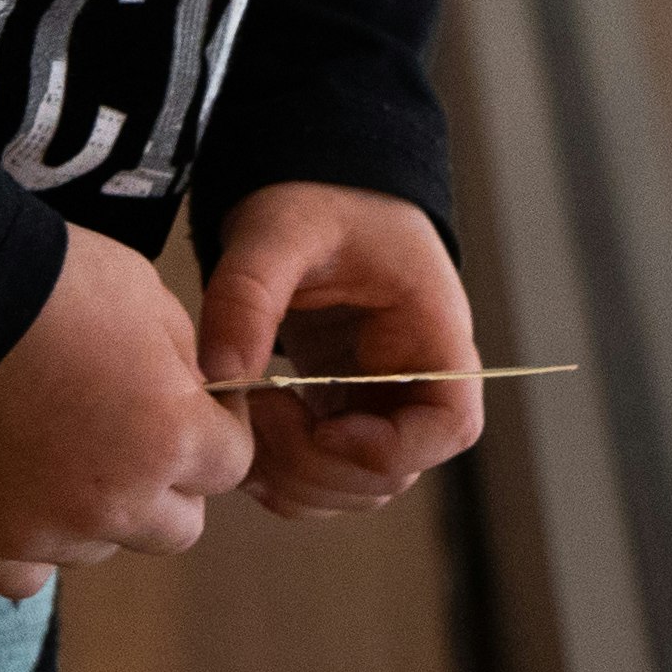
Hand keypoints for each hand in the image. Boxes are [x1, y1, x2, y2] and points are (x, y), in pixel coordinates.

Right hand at [0, 223, 257, 597]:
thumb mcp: (151, 301)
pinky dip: (28, 542)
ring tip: (54, 449)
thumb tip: (196, 404)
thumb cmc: (55, 287)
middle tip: (126, 436)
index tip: (187, 408)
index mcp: (170, 438)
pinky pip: (28, 574)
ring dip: (95, 513)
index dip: (214, 433)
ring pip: (101, 548)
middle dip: (167, 486)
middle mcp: (115, 503)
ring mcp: (46, 534)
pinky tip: (13, 491)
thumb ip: (186, 368)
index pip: (231, 466)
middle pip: (176, 527)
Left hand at [194, 180, 483, 519]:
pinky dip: (284, 476)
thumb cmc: (318, 196)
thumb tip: (220, 377)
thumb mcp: (279, 230)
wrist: (315, 183)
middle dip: (318, 467)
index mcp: (431, 327)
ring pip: (357, 487)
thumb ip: (248, 296)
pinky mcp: (344, 405)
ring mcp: (381, 396)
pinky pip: (326, 472)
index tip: (322, 426)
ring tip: (245, 421)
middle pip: (395, 472)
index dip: (389, 449)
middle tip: (258, 416)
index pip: (451, 424)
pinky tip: (246, 433)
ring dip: (295, 480)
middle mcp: (418, 374)